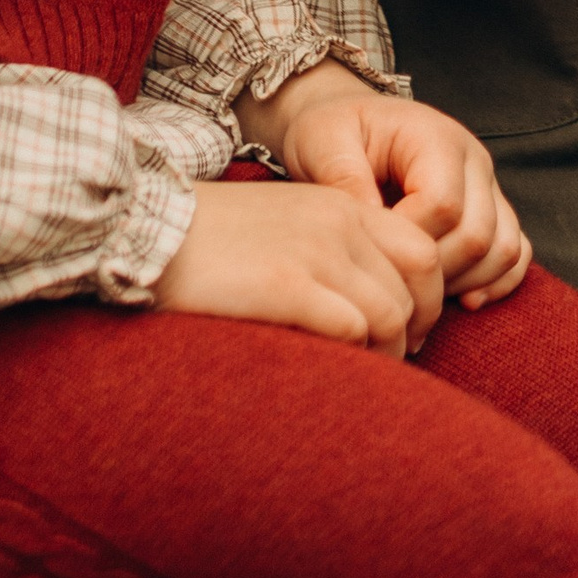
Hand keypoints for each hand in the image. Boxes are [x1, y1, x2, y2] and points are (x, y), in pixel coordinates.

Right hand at [151, 173, 446, 353]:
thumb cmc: (215, 240)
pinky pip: (353, 330)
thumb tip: (375, 311)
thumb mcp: (288, 224)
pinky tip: (331, 371)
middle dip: (414, 333)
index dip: (426, 300)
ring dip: (386, 355)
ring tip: (359, 374)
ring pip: (391, 314)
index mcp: (342, 203)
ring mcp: (315, 251)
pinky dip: (355, 359)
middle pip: (417, 287)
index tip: (406, 332)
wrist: (152, 228)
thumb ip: (336, 250)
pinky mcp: (288, 286)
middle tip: (388, 361)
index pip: (423, 252)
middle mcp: (339, 221)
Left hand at [242, 62, 531, 311]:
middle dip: (432, 273)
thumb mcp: (322, 140)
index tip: (370, 255)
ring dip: (462, 283)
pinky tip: (461, 300)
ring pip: (503, 250)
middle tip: (388, 285)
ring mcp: (488, 186)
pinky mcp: (493, 209)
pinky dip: (496, 283)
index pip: (442, 206)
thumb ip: (343, 178)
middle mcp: (473, 159)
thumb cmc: (333, 132)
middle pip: (476, 235)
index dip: (407, 243)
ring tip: (416, 292)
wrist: (349, 124)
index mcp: (435, 137)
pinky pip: (516, 254)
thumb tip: (373, 227)